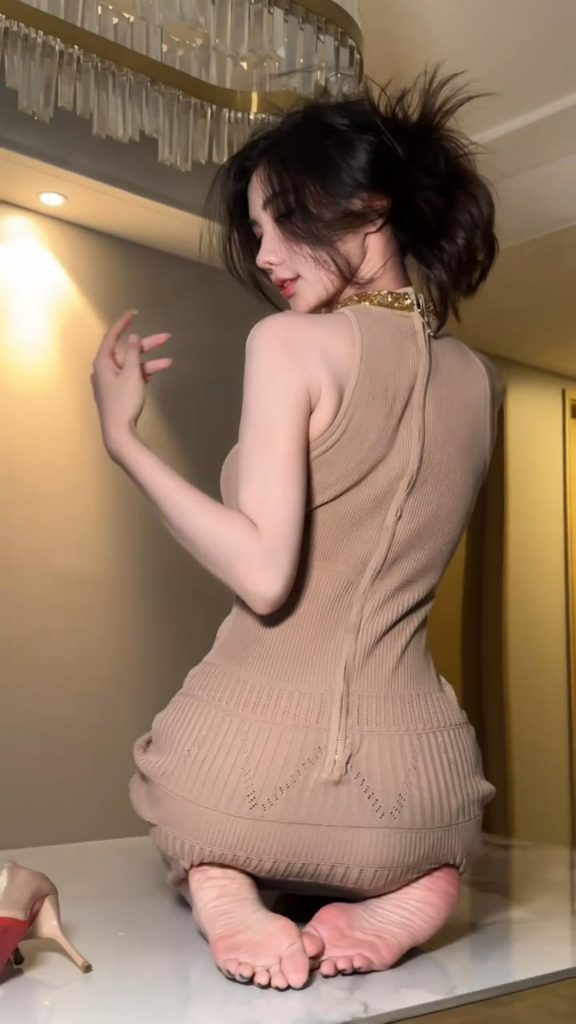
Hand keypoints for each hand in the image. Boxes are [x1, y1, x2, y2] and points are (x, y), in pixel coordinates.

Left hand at [91, 309, 172, 452]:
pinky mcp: (117, 392)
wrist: (118, 431)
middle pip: (126, 351)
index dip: (124, 323)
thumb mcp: (131, 373)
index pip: (113, 335)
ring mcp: (110, 382)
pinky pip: (131, 377)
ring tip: (169, 362)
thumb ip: (132, 353)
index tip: (135, 313)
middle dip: (147, 345)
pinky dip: (143, 374)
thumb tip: (132, 338)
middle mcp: (104, 369)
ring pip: (131, 365)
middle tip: (167, 337)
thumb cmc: (123, 401)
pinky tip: (157, 373)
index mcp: (103, 362)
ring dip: (150, 362)